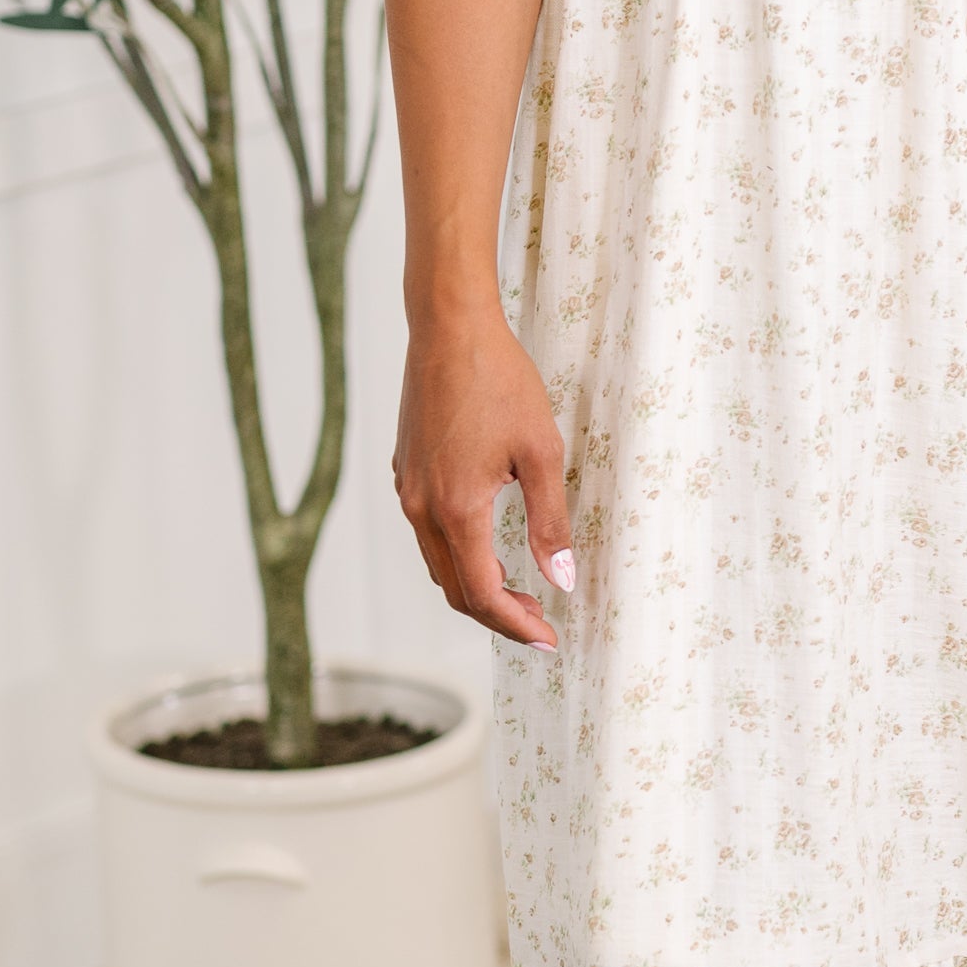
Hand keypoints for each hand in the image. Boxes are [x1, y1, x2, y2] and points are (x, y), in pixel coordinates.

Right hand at [392, 312, 573, 648]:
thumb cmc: (499, 381)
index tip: (549, 638)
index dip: (516, 625)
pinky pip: (427, 533)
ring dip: (477, 585)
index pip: (482, 594)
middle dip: (498, 614)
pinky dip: (458, 555)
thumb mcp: (541, 452)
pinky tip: (490, 545)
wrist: (449, 328)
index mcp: (457, 509)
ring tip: (520, 590)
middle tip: (541, 621)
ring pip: (438, 563)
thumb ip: (550, 522)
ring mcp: (407, 490)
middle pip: (455, 589)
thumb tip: (561, 579)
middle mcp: (422, 508)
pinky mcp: (405, 472)